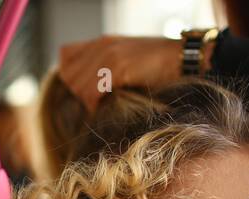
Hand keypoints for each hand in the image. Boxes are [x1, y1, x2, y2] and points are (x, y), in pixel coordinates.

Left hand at [58, 35, 182, 112]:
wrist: (183, 61)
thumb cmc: (160, 67)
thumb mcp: (128, 61)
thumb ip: (106, 67)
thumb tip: (87, 89)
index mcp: (102, 42)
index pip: (65, 57)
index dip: (71, 77)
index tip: (86, 90)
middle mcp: (101, 45)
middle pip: (68, 74)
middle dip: (79, 92)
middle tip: (97, 102)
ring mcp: (108, 55)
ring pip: (78, 85)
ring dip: (88, 101)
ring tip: (104, 106)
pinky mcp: (117, 68)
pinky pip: (92, 91)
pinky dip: (96, 104)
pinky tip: (108, 107)